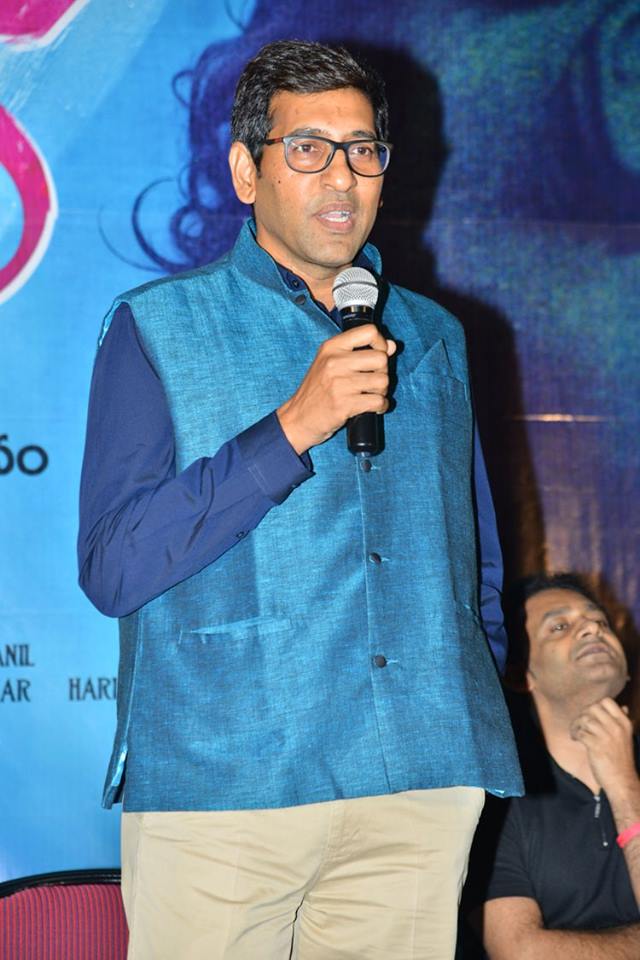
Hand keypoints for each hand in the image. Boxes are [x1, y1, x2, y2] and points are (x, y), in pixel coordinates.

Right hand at [277, 324, 395, 454]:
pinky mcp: (344, 404)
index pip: (369, 331)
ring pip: (383, 381)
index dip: (381, 343)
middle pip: (381, 359)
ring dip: (381, 391)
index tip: (378, 355)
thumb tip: (392, 346)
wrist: (298, 418)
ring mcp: (339, 383)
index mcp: (331, 347)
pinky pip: (378, 401)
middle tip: (372, 382)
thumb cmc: (317, 391)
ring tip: (369, 395)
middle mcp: (334, 361)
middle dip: (383, 372)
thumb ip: (359, 352)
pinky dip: (381, 407)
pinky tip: (372, 408)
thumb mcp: (330, 363)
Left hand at [570, 697, 636, 794]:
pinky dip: (575, 735)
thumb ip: (623, 721)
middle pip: (593, 707)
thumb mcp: (627, 737)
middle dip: (583, 714)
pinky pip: (580, 732)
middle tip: (580, 724)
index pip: (607, 701)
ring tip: (576, 732)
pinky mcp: (596, 746)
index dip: (595, 705)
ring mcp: (606, 736)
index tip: (591, 715)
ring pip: (584, 719)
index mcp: (625, 723)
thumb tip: (624, 707)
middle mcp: (616, 727)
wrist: (622, 781)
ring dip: (576, 725)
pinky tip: (576, 739)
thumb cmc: (622, 759)